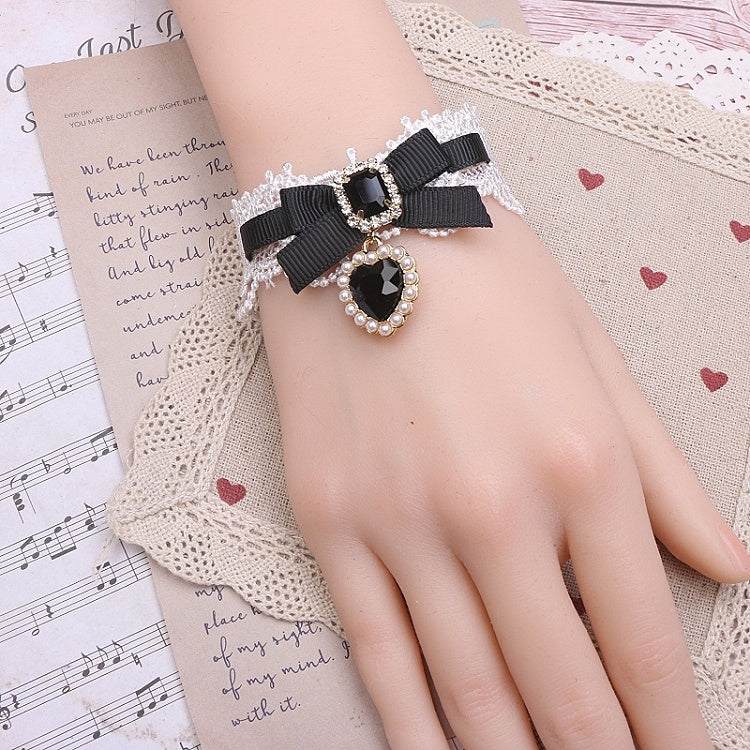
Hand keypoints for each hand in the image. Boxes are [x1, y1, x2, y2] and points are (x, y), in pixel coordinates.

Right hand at [259, 200, 749, 748]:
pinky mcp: (328, 518)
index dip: (671, 725)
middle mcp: (494, 507)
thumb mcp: (593, 354)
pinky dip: (412, 722)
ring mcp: (400, 520)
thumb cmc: (487, 275)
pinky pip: (376, 648)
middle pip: (561, 682)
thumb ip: (662, 471)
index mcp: (580, 459)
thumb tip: (728, 565)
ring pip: (467, 685)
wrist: (359, 223)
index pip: (643, 636)